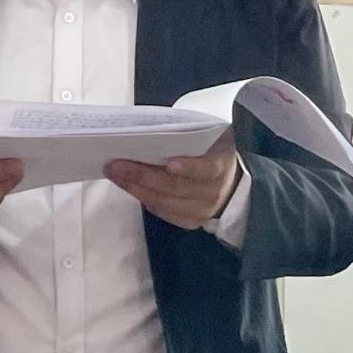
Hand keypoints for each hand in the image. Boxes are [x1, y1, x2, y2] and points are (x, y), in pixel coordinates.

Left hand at [105, 129, 240, 229]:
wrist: (237, 183)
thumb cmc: (217, 152)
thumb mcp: (213, 137)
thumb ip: (191, 135)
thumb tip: (151, 129)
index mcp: (221, 165)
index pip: (206, 168)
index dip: (188, 167)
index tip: (169, 163)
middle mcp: (213, 192)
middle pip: (175, 187)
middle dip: (143, 176)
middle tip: (116, 164)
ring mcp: (203, 210)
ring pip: (166, 203)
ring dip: (137, 189)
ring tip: (115, 174)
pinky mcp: (193, 222)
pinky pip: (166, 214)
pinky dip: (146, 200)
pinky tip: (131, 188)